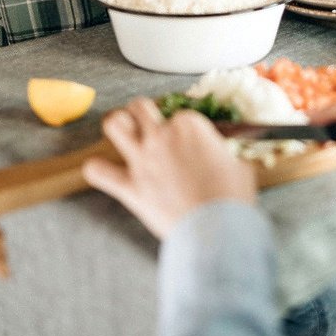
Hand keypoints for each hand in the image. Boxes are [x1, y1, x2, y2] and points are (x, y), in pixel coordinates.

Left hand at [82, 97, 255, 239]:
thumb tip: (223, 150)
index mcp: (190, 125)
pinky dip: (97, 170)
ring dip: (117, 126)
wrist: (216, 229)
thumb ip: (224, 149)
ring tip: (122, 133)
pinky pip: (97, 171)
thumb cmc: (231, 196)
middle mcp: (162, 136)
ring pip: (114, 124)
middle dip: (142, 113)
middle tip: (147, 124)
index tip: (187, 139)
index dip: (182, 126)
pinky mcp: (130, 187)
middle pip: (140, 107)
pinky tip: (103, 170)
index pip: (179, 112)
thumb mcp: (238, 162)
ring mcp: (143, 159)